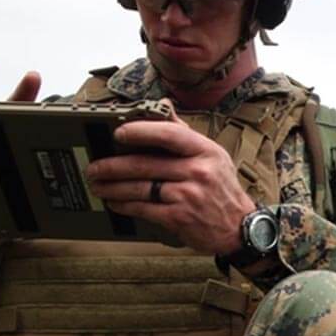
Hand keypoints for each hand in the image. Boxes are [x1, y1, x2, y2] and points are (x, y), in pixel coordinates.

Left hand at [86, 103, 255, 254]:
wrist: (241, 229)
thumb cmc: (223, 191)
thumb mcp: (213, 157)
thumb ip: (185, 134)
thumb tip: (164, 107)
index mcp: (205, 151)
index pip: (169, 134)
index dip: (140, 131)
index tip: (118, 133)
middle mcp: (198, 172)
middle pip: (146, 164)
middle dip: (112, 166)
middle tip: (94, 167)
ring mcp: (189, 195)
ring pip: (140, 187)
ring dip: (112, 187)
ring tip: (98, 185)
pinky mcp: (180, 217)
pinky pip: (144, 208)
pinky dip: (125, 206)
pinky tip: (116, 203)